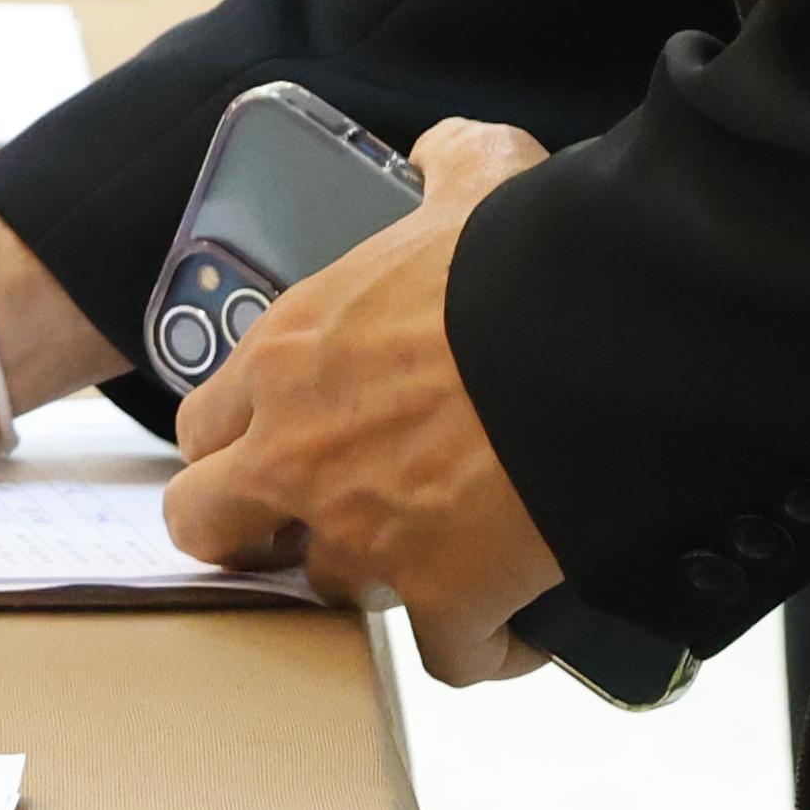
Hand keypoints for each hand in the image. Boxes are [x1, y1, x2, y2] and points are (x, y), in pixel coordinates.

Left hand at [161, 119, 568, 680]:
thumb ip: (444, 163)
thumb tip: (441, 152)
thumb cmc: (526, 260)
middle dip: (253, 533)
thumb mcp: (476, 179)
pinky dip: (486, 648)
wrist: (604, 344)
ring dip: (378, 580)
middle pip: (211, 527)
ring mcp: (366, 536)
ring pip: (332, 592)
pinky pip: (450, 657)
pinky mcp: (446, 599)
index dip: (238, 441)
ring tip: (433, 562)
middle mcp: (300, 454)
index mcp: (287, 356)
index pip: (205, 423)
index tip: (277, 446)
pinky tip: (518, 627)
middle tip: (310, 525)